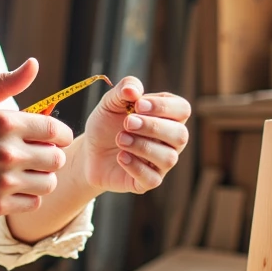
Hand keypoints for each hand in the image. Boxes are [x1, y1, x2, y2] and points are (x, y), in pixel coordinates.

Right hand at [0, 57, 73, 219]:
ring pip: (48, 183)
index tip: (52, 138)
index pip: (56, 130)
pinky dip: (26, 197)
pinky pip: (32, 203)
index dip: (59, 135)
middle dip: (48, 156)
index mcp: (5, 122)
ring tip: (22, 173)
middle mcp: (8, 152)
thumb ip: (5, 83)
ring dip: (39, 178)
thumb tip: (33, 64)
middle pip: (56, 159)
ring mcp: (3, 181)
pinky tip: (10, 188)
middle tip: (33, 156)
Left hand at [79, 76, 190, 194]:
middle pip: (180, 135)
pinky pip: (153, 179)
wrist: (89, 151)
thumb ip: (124, 89)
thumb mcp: (110, 102)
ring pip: (168, 158)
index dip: (164, 106)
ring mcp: (161, 162)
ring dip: (142, 146)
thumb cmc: (106, 124)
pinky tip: (120, 157)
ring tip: (120, 139)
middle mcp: (170, 140)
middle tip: (127, 123)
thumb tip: (133, 90)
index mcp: (167, 116)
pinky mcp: (149, 181)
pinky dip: (136, 167)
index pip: (182, 109)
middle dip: (153, 127)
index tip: (138, 104)